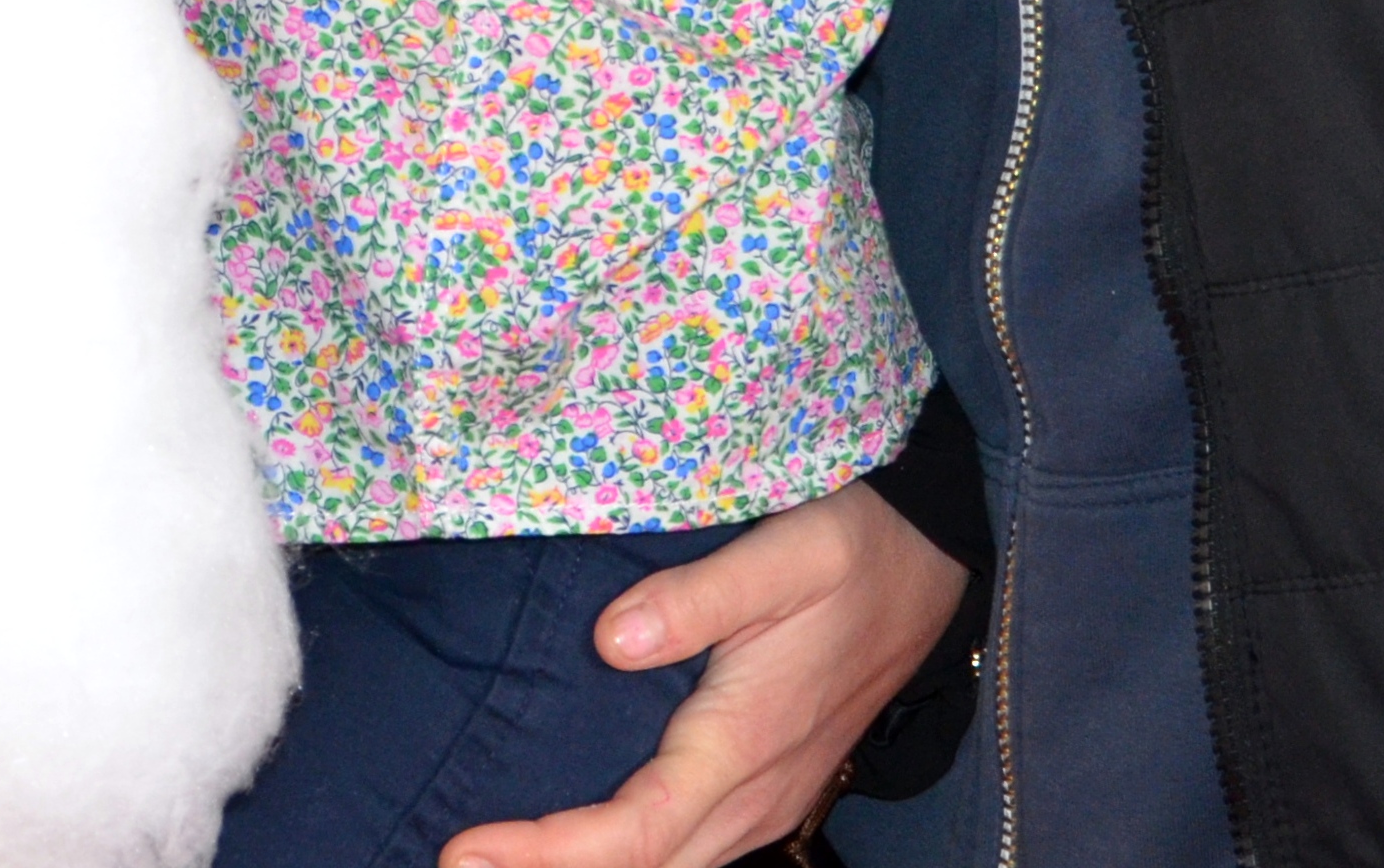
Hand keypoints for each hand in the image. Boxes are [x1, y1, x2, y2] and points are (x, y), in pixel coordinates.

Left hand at [435, 480, 969, 867]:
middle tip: (451, 863)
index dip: (548, 852)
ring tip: (493, 861)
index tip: (466, 849)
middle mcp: (755, 794)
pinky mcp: (767, 790)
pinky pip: (687, 851)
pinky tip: (576, 844)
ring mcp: (766, 802)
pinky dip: (626, 859)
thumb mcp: (789, 550)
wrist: (932, 565)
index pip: (634, 830)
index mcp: (747, 742)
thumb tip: (611, 642)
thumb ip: (699, 597)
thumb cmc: (854, 547)